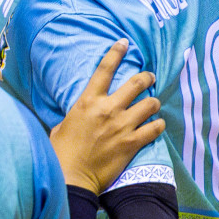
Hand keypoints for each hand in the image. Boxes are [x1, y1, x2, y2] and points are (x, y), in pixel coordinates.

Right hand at [51, 40, 162, 193]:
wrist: (72, 175)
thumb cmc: (61, 150)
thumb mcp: (63, 124)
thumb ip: (77, 114)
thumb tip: (81, 113)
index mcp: (88, 101)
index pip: (104, 69)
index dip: (116, 52)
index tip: (124, 43)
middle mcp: (108, 109)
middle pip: (136, 83)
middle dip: (146, 77)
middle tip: (149, 77)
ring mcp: (123, 126)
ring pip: (150, 104)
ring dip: (153, 102)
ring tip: (153, 104)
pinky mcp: (133, 143)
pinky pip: (155, 128)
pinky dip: (158, 125)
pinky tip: (156, 125)